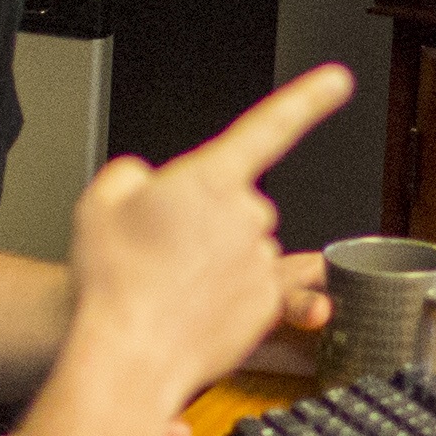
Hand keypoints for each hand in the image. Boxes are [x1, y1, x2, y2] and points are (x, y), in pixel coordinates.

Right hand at [62, 68, 352, 413]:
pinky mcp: (267, 307)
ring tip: (167, 286)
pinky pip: (250, 289)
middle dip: (205, 221)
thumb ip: (129, 177)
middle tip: (159, 249)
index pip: (270, 126)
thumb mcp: (97, 204)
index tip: (338, 80)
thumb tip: (145, 183)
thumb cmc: (112, 280)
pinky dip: (224, 298)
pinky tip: (188, 310)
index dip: (308, 99)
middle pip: (235, 205)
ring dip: (212, 262)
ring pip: (242, 249)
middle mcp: (248, 217)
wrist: (128, 355)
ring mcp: (262, 263)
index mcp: (211, 179)